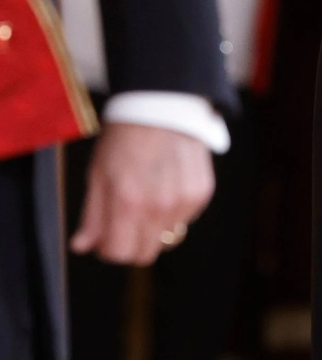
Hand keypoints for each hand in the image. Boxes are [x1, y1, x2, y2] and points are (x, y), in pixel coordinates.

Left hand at [70, 124, 215, 265]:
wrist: (163, 105)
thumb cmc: (125, 137)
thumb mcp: (98, 173)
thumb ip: (92, 215)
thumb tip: (81, 246)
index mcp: (128, 202)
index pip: (120, 254)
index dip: (109, 248)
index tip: (107, 237)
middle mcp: (159, 206)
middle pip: (146, 254)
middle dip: (132, 243)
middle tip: (126, 220)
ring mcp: (184, 201)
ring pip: (167, 238)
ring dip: (153, 226)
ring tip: (148, 195)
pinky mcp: (201, 193)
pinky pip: (184, 219)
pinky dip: (173, 210)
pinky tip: (166, 185)